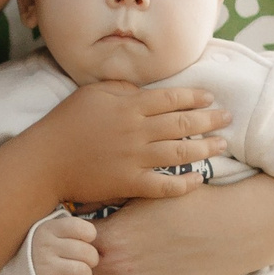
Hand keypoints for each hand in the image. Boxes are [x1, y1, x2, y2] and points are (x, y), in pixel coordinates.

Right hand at [20, 81, 228, 209]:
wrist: (45, 161)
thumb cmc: (66, 123)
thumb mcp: (92, 93)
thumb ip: (122, 89)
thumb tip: (145, 90)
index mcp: (129, 106)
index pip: (172, 98)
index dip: (195, 97)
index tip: (210, 97)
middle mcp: (137, 131)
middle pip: (182, 124)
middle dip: (209, 120)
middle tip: (228, 118)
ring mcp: (134, 159)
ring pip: (179, 153)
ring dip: (205, 149)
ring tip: (222, 145)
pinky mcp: (129, 184)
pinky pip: (164, 185)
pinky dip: (184, 183)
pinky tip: (199, 179)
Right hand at [29, 211, 100, 274]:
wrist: (23, 272)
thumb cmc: (51, 250)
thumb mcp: (57, 232)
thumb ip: (75, 228)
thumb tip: (102, 229)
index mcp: (50, 227)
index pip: (86, 230)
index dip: (90, 236)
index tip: (85, 240)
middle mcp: (45, 244)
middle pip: (89, 253)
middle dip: (91, 261)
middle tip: (82, 261)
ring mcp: (43, 265)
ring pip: (84, 273)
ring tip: (75, 273)